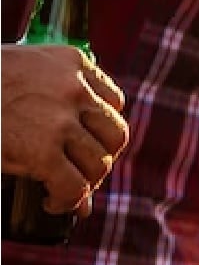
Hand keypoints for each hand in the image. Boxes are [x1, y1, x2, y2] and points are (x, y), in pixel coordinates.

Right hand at [1, 44, 128, 217]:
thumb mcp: (17, 71)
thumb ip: (47, 95)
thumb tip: (72, 141)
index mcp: (68, 61)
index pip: (111, 100)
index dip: (101, 128)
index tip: (85, 141)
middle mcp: (73, 87)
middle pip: (114, 133)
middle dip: (99, 157)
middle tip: (76, 171)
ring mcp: (59, 120)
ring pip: (98, 162)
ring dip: (85, 182)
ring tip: (63, 189)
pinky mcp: (42, 151)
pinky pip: (75, 186)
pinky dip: (67, 201)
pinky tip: (52, 203)